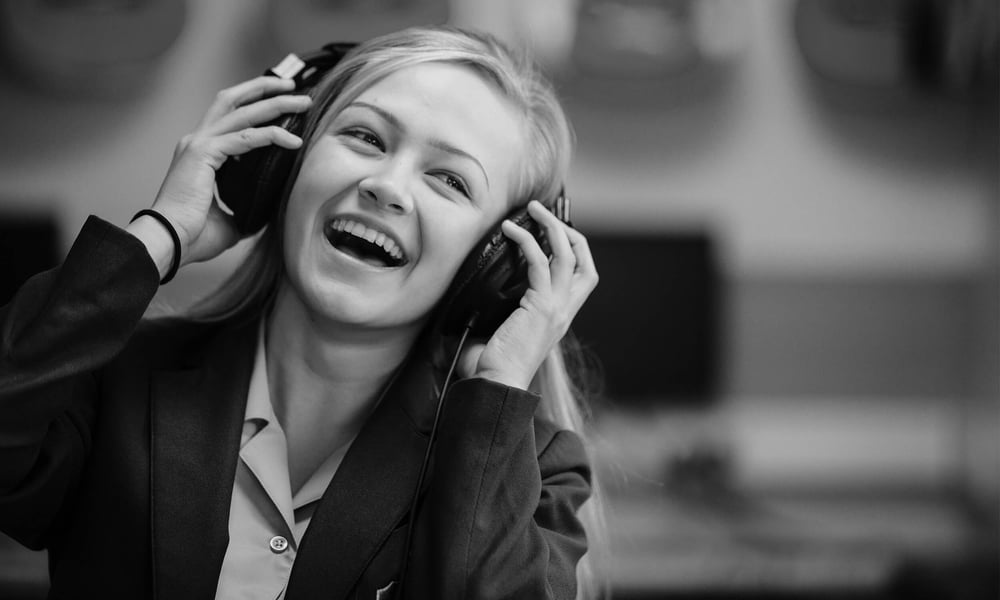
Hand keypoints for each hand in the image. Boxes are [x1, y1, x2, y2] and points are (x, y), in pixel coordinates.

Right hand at [129, 77, 311, 270]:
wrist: (168, 242)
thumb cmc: (192, 236)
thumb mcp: (229, 221)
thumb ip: (246, 210)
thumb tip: (266, 214)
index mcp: (200, 153)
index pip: (229, 117)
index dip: (254, 105)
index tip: (283, 106)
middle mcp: (197, 141)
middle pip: (233, 100)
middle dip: (264, 89)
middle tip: (294, 88)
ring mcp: (198, 143)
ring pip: (242, 110)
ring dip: (275, 103)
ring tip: (303, 102)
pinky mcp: (203, 152)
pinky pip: (246, 136)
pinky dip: (272, 135)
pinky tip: (294, 141)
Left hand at [459, 200, 598, 389]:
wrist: (497, 385)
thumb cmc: (494, 365)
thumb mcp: (505, 329)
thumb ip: (503, 308)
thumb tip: (477, 288)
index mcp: (560, 316)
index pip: (582, 275)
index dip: (573, 249)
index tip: (551, 230)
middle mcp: (564, 310)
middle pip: (584, 260)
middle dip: (567, 230)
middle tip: (543, 212)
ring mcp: (557, 308)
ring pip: (568, 255)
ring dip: (551, 226)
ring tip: (531, 209)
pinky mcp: (542, 307)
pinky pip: (541, 262)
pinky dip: (527, 240)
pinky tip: (510, 230)